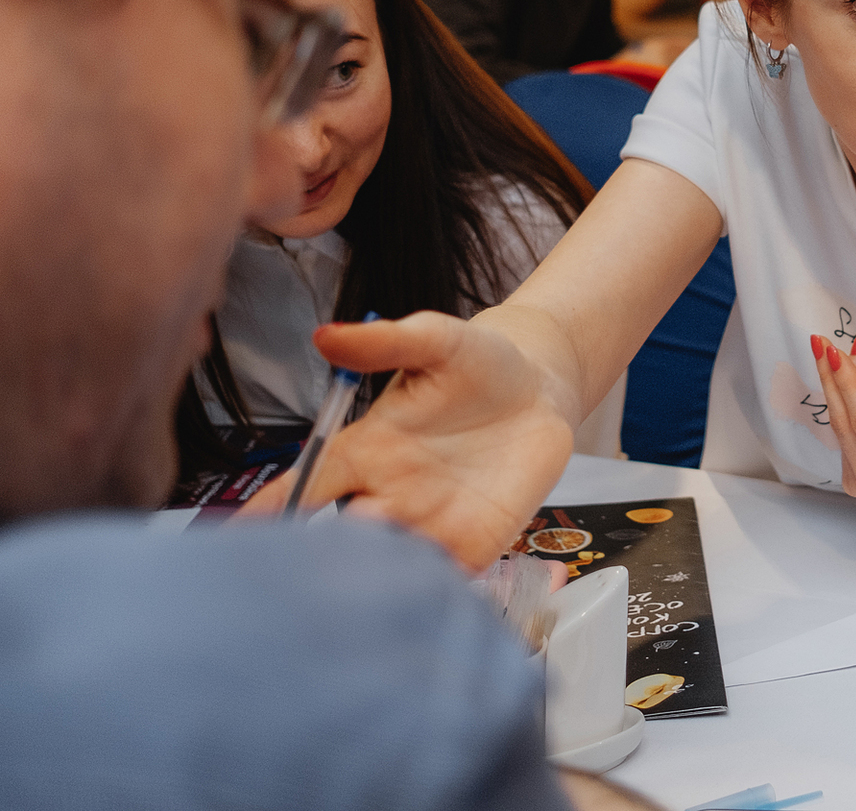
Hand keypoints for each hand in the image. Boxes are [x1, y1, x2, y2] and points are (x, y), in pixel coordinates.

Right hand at [239, 312, 574, 572]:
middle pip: (340, 540)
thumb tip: (326, 336)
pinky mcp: (474, 544)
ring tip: (371, 592)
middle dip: (327, 559)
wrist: (541, 390)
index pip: (301, 488)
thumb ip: (386, 342)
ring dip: (377, 584)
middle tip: (323, 568)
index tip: (230, 542)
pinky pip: (446, 579)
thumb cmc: (479, 364)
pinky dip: (435, 593)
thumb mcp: (437, 341)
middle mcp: (387, 495)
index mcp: (364, 452)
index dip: (266, 513)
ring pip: (389, 567)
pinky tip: (428, 602)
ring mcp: (430, 524)